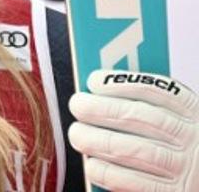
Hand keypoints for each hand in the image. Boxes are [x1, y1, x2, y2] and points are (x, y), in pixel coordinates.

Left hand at [69, 69, 198, 191]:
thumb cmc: (182, 146)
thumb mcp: (179, 119)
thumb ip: (148, 107)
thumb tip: (99, 97)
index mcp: (192, 112)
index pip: (155, 91)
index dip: (120, 83)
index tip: (93, 81)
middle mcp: (191, 138)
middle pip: (138, 117)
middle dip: (100, 109)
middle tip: (77, 105)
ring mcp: (185, 168)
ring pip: (133, 149)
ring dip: (97, 141)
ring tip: (77, 135)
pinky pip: (135, 182)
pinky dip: (109, 173)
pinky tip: (92, 165)